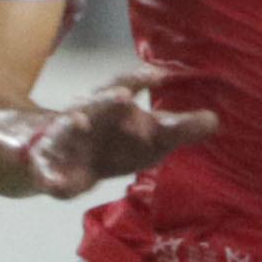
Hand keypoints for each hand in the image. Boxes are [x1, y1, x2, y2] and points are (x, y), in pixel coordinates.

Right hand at [0, 65, 217, 196]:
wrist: (64, 162)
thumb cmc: (117, 143)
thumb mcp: (151, 136)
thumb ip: (180, 129)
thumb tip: (214, 120)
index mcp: (111, 104)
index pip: (124, 85)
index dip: (139, 79)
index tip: (158, 75)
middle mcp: (85, 115)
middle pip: (95, 103)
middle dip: (108, 99)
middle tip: (126, 95)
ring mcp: (63, 140)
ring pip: (65, 128)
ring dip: (72, 123)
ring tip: (80, 122)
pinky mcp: (48, 168)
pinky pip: (47, 173)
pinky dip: (50, 178)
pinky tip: (56, 186)